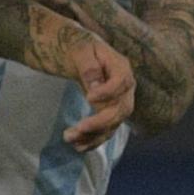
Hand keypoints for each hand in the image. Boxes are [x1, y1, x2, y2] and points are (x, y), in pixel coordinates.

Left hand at [64, 33, 133, 150]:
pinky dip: (93, 141)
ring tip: (69, 138)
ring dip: (93, 135)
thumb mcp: (80, 49)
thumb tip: (94, 86)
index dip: (109, 92)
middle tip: (79, 128)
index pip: (123, 82)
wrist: (78, 55)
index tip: (89, 97)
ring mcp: (118, 102)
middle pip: (121, 109)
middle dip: (101, 122)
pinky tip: (77, 146)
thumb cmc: (79, 47)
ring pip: (113, 124)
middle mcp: (124, 87)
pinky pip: (106, 130)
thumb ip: (88, 66)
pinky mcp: (108, 113)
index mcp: (120, 67)